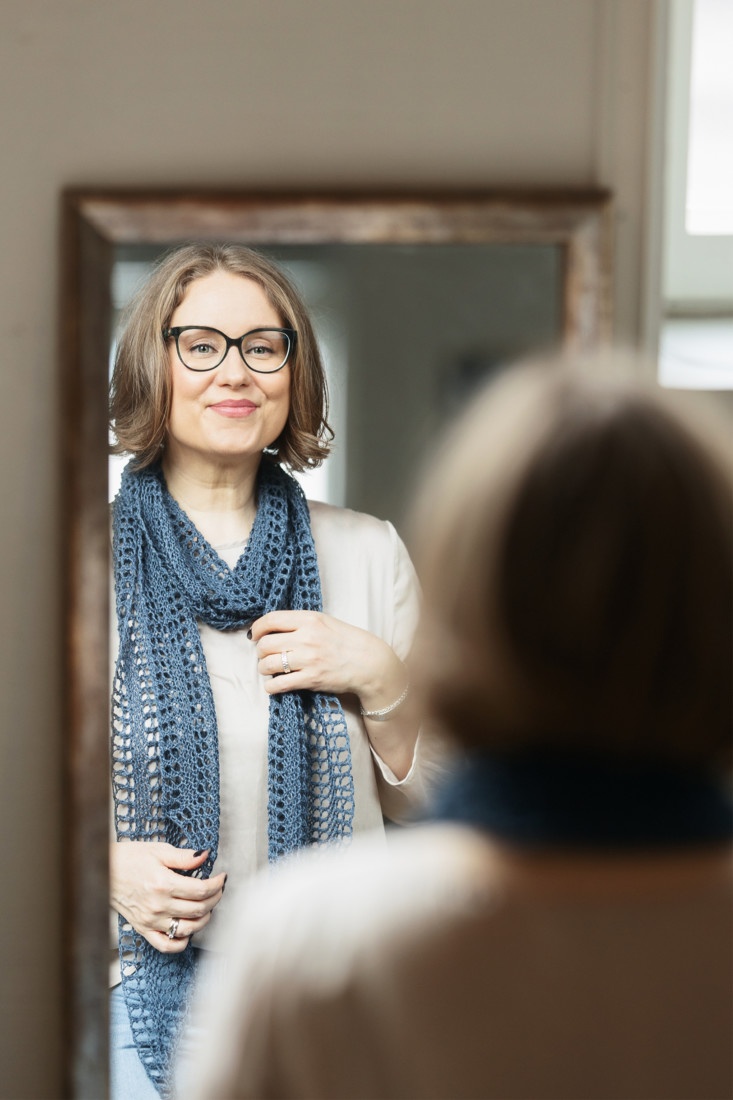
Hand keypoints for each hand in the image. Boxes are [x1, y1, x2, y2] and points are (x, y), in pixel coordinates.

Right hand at [110, 842, 226, 953]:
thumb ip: (184, 857)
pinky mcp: (143, 929)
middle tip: (218, 890)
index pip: (201, 890)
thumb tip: (205, 856)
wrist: (102, 871)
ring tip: (207, 908)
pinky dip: (181, 942)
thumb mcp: (159, 851)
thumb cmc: (128, 858)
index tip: (221, 878)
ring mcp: (151, 920)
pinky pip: (166, 945)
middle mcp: (158, 906)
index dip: (217, 885)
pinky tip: (188, 930)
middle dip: (215, 899)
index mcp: (163, 884)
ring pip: (188, 929)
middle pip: (199, 909)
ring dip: (204, 920)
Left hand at [250, 610, 405, 710]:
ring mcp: (308, 659)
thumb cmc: (348, 641)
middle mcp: (306, 638)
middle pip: (265, 645)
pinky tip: (275, 684)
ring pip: (267, 664)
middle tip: (266, 655)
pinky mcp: (311, 679)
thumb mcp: (325, 621)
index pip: (271, 620)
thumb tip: (273, 628)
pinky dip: (271, 686)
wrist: (370, 663)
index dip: (257, 628)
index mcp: (310, 619)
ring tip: (271, 669)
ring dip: (264, 668)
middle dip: (260, 652)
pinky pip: (278, 684)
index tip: (255, 635)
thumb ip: (301, 622)